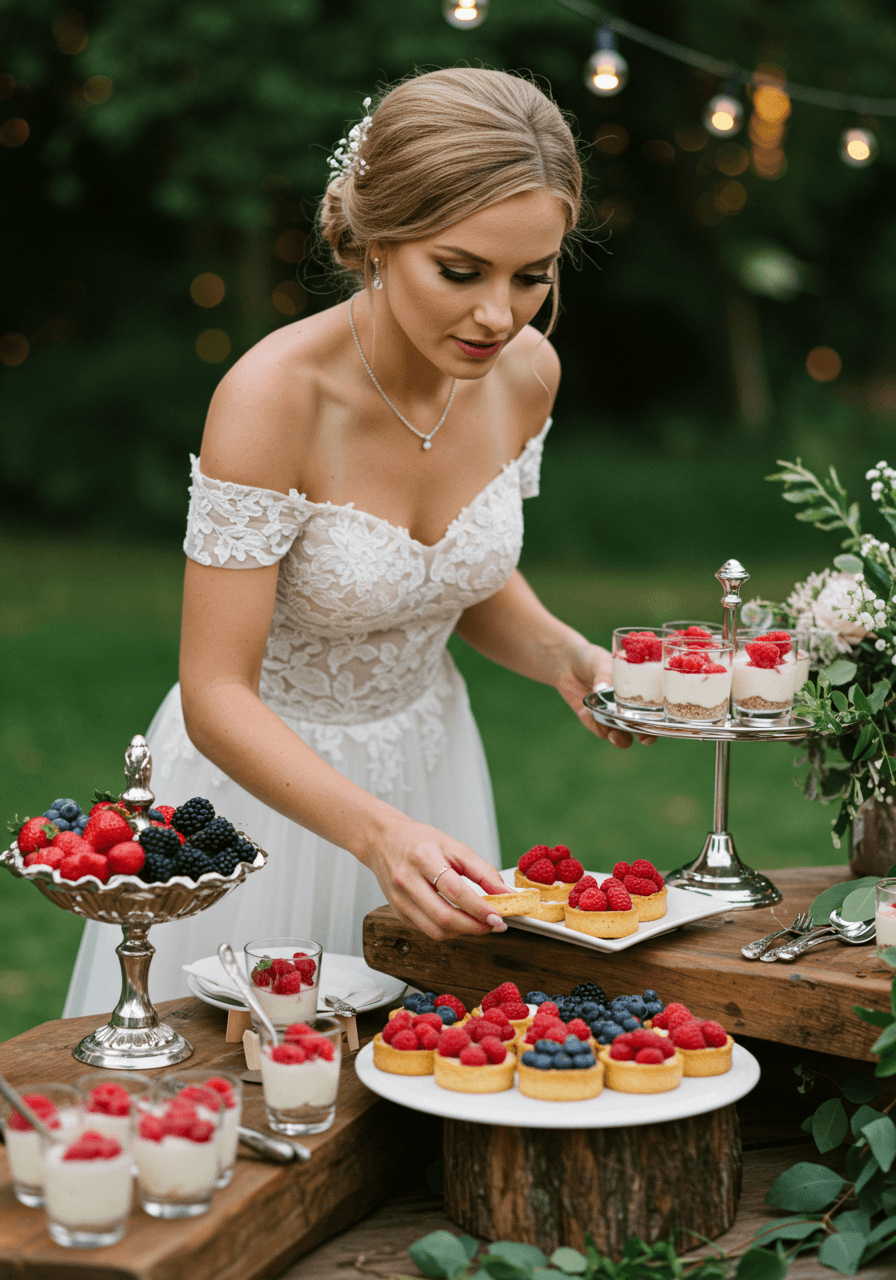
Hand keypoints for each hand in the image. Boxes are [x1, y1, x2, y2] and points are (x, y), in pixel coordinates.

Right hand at [364, 818, 511, 940]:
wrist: (384, 841)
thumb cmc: (419, 841)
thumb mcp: (455, 847)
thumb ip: (482, 871)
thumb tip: (506, 893)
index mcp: (423, 858)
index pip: (455, 890)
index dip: (479, 908)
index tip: (498, 917)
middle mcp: (407, 880)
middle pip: (444, 916)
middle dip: (474, 926)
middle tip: (494, 925)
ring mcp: (400, 899)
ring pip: (435, 930)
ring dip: (463, 932)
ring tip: (479, 924)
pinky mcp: (398, 912)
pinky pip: (427, 931)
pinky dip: (448, 931)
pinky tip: (459, 921)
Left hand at [556, 641, 655, 747]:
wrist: (566, 661)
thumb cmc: (591, 658)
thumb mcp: (600, 662)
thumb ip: (604, 675)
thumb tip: (601, 689)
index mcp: (637, 692)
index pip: (654, 711)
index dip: (658, 722)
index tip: (658, 726)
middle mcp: (626, 708)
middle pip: (641, 728)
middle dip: (643, 736)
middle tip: (640, 738)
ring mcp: (610, 715)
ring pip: (620, 735)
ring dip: (619, 738)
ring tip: (613, 734)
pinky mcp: (592, 719)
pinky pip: (597, 728)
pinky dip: (594, 725)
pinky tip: (586, 713)